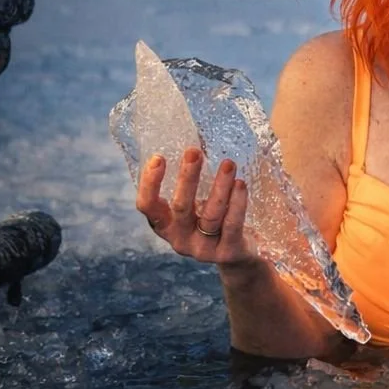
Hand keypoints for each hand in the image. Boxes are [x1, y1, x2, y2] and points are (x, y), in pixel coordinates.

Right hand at [136, 148, 257, 266]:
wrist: (240, 255)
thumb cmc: (213, 218)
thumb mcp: (197, 201)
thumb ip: (192, 178)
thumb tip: (197, 133)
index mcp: (166, 224)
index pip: (147, 206)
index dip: (149, 184)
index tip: (158, 157)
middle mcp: (180, 239)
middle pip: (180, 208)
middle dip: (187, 178)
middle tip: (194, 152)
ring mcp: (204, 249)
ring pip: (210, 215)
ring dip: (220, 187)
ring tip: (228, 163)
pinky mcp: (228, 252)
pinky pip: (232, 225)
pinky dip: (237, 203)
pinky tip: (240, 184)